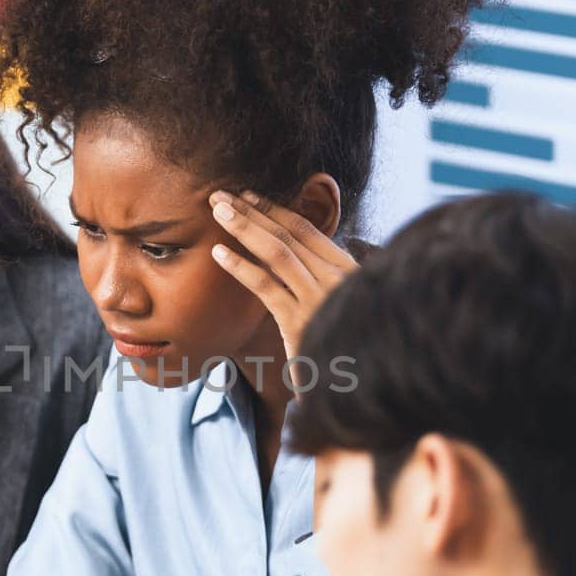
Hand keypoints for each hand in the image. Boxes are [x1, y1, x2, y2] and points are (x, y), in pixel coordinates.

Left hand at [209, 190, 357, 368]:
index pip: (306, 230)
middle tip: (219, 195)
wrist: (360, 381)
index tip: (247, 196)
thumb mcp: (339, 304)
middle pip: (288, 234)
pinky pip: (266, 286)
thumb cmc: (345, 345)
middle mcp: (336, 277)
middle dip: (251, 211)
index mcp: (347, 268)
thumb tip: (290, 256)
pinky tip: (218, 253)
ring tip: (216, 211)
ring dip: (244, 227)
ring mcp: (319, 298)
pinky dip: (240, 266)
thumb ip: (320, 279)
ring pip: (277, 252)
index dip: (274, 209)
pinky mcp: (300, 322)